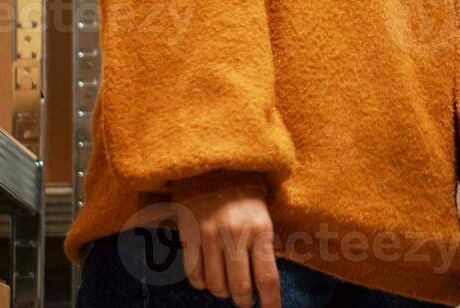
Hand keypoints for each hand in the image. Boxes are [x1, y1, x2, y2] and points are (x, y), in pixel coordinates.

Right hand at [173, 179, 280, 307]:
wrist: (215, 164)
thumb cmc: (246, 191)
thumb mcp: (265, 214)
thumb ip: (266, 244)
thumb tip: (266, 280)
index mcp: (261, 229)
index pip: (268, 277)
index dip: (270, 302)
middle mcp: (236, 235)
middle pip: (240, 287)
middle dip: (244, 301)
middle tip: (245, 300)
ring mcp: (210, 236)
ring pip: (216, 284)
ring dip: (223, 292)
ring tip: (227, 288)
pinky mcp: (189, 234)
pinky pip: (194, 273)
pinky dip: (201, 283)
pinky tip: (207, 279)